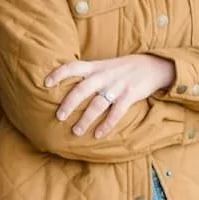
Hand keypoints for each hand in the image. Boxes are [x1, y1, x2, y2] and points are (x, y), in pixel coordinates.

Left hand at [46, 53, 176, 137]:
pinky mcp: (130, 95)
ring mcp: (117, 86)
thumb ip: (88, 74)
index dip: (58, 73)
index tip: (45, 83)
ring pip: (98, 103)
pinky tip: (98, 134)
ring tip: (76, 132)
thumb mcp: (104, 66)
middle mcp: (104, 75)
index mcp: (96, 67)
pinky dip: (107, 124)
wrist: (153, 65)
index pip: (73, 66)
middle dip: (69, 103)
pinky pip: (117, 112)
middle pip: (83, 88)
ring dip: (86, 119)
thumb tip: (65, 85)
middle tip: (59, 116)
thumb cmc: (123, 69)